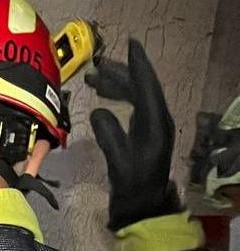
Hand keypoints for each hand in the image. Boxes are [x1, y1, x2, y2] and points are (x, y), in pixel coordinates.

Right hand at [88, 39, 181, 228]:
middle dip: (119, 74)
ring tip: (93, 79)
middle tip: (94, 68)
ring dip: (116, 85)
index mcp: (155, 123)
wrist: (142, 206)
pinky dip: (117, 97)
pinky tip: (103, 97)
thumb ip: (109, 135)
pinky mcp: (143, 132)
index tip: (130, 44)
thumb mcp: (118, 161)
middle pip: (140, 87)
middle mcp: (156, 120)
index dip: (138, 65)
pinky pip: (132, 105)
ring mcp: (151, 125)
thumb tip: (97, 111)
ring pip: (136, 95)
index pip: (147, 86)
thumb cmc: (132, 186)